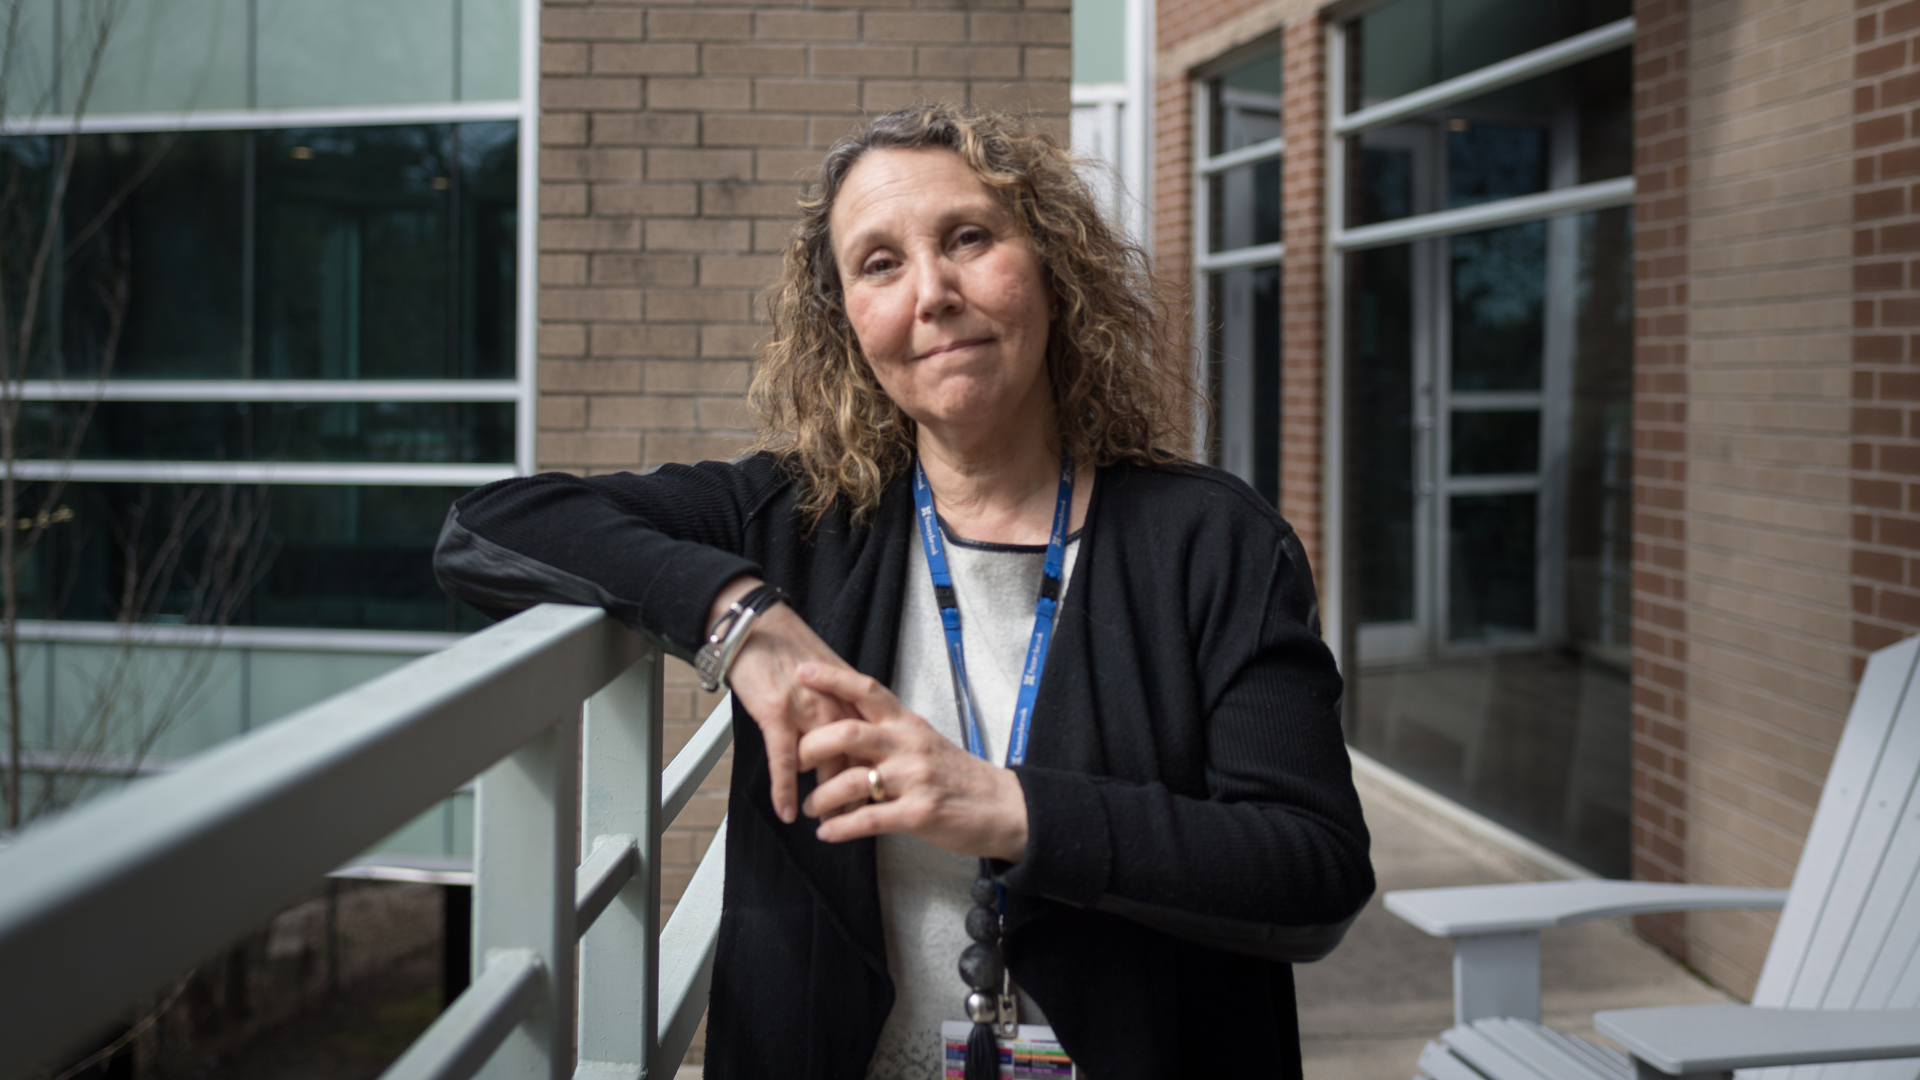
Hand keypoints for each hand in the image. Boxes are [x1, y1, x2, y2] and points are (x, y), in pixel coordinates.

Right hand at [709, 577, 859, 823]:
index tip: (881, 796)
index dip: (878, 774)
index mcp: (851, 697)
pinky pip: (785, 760)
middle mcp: (837, 705)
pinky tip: (786, 809)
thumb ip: (840, 705)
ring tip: (822, 820)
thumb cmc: (787, 648)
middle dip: (857, 794)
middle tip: (854, 819)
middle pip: (857, 761)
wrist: (756, 625)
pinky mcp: (778, 714)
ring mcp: (808, 711)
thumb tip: (848, 733)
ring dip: (824, 799)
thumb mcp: (826, 677)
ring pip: (827, 766)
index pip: (874, 745)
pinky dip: (786, 789)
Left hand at [793, 662, 1028, 862]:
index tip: (803, 671)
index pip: (867, 690)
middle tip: (796, 759)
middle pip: (848, 733)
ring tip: (811, 807)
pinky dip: (841, 828)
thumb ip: (887, 737)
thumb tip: (843, 733)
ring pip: (852, 781)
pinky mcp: (918, 814)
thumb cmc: (958, 776)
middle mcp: (909, 746)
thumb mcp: (923, 743)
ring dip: (822, 797)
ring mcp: (914, 780)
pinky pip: (868, 819)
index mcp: (908, 724)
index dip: (832, 679)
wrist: (1002, 807)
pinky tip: (826, 833)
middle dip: (812, 745)